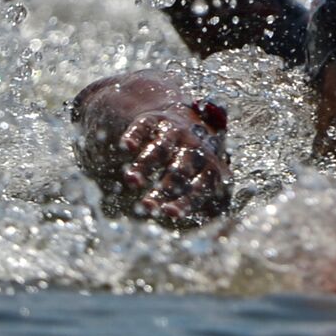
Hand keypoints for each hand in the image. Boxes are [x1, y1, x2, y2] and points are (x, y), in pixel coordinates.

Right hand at [116, 102, 231, 222]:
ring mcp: (174, 132)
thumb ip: (199, 197)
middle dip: (165, 188)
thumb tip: (197, 219)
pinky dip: (136, 135)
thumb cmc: (196, 161)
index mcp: (209, 165)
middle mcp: (193, 147)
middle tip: (147, 206)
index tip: (170, 214)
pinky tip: (127, 146)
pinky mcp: (154, 120)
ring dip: (146, 165)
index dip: (186, 200)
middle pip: (179, 170)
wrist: (191, 117)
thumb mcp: (205, 176)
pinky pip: (144, 128)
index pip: (199, 186)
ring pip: (160, 149)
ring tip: (131, 181)